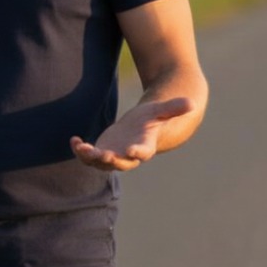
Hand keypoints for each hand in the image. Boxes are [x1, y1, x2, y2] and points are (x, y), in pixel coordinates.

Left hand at [70, 97, 193, 171]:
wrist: (143, 129)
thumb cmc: (154, 119)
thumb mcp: (162, 111)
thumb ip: (174, 108)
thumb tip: (192, 103)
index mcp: (145, 145)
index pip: (143, 152)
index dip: (138, 152)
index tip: (131, 150)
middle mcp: (129, 155)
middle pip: (120, 163)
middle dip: (110, 160)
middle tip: (101, 154)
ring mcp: (115, 155)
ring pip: (101, 163)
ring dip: (90, 157)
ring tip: (80, 145)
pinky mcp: (102, 152)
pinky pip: (89, 156)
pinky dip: (80, 151)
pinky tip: (74, 140)